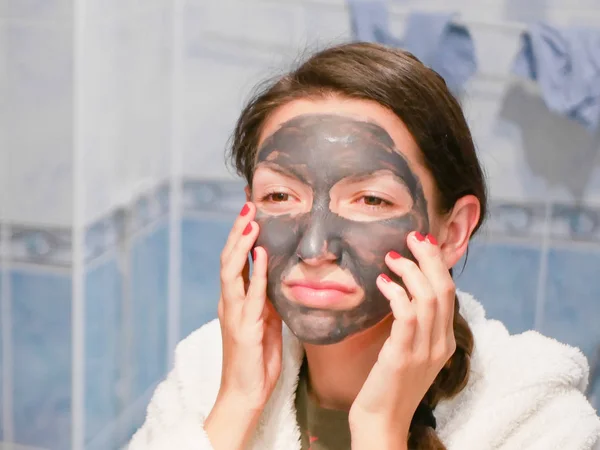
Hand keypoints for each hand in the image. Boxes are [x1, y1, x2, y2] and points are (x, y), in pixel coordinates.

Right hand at [205, 202, 282, 449]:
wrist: (246, 393)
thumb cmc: (256, 358)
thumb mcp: (266, 321)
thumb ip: (267, 297)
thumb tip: (276, 274)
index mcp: (234, 299)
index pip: (234, 260)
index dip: (240, 235)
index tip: (249, 211)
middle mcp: (229, 302)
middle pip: (228, 258)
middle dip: (237, 231)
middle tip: (248, 205)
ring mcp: (233, 314)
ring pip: (231, 271)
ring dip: (240, 245)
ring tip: (250, 221)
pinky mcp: (243, 328)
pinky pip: (250, 296)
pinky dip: (255, 273)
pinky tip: (261, 254)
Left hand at [349, 232, 455, 447]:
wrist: (381, 422)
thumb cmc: (389, 383)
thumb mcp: (410, 350)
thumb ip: (414, 323)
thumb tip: (403, 288)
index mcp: (445, 340)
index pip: (449, 292)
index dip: (437, 263)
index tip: (421, 243)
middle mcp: (441, 343)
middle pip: (444, 288)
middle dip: (429, 256)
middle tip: (411, 236)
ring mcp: (424, 350)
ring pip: (428, 296)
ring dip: (409, 270)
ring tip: (391, 258)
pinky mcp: (403, 356)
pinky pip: (407, 315)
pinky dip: (396, 293)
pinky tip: (382, 283)